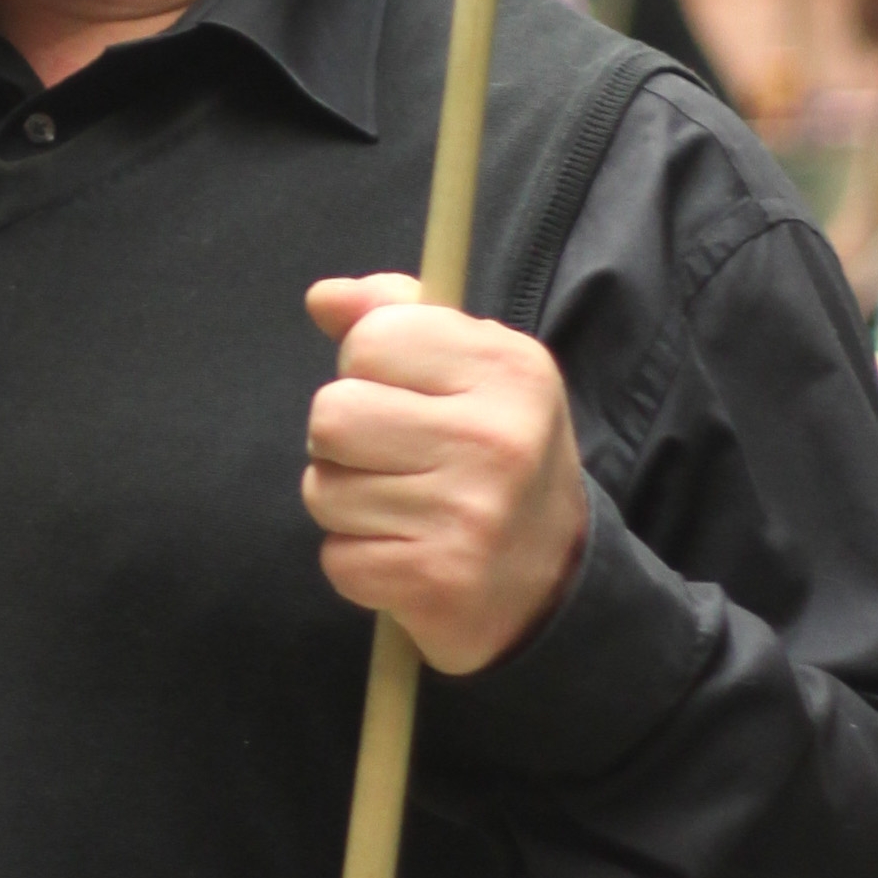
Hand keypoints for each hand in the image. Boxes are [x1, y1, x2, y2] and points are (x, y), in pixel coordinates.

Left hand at [302, 274, 587, 674]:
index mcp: (507, 367)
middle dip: (341, 443)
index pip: (370, 341)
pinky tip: (406, 554)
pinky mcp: (438, 580)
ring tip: (403, 509)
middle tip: (392, 461)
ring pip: (323, 491)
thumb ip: (396, 315)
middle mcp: (495, 438)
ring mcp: (469, 514)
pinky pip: (337, 560)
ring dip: (346, 505)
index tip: (403, 396)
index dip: (366, 369)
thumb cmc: (494, 454)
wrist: (554, 578)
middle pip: (331, 416)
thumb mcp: (472, 366)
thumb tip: (323, 297)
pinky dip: (359, 563)